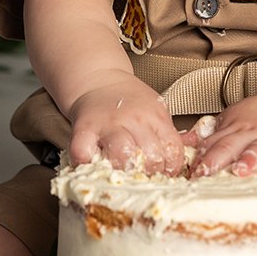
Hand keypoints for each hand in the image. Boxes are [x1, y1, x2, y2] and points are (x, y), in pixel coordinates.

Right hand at [65, 80, 184, 173]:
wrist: (100, 79)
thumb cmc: (130, 101)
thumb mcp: (155, 111)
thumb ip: (164, 135)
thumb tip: (173, 168)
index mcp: (155, 116)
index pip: (171, 150)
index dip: (170, 167)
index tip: (163, 173)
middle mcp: (134, 119)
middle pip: (150, 155)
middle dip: (149, 172)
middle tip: (142, 175)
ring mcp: (108, 124)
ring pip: (122, 155)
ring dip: (123, 170)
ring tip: (122, 174)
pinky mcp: (83, 129)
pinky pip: (84, 153)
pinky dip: (87, 164)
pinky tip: (93, 165)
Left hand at [186, 95, 256, 177]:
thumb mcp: (229, 122)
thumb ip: (207, 136)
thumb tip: (180, 143)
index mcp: (234, 131)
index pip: (212, 143)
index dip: (200, 157)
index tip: (190, 172)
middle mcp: (251, 135)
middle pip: (231, 146)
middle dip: (218, 158)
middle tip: (207, 171)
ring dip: (252, 157)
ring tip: (245, 167)